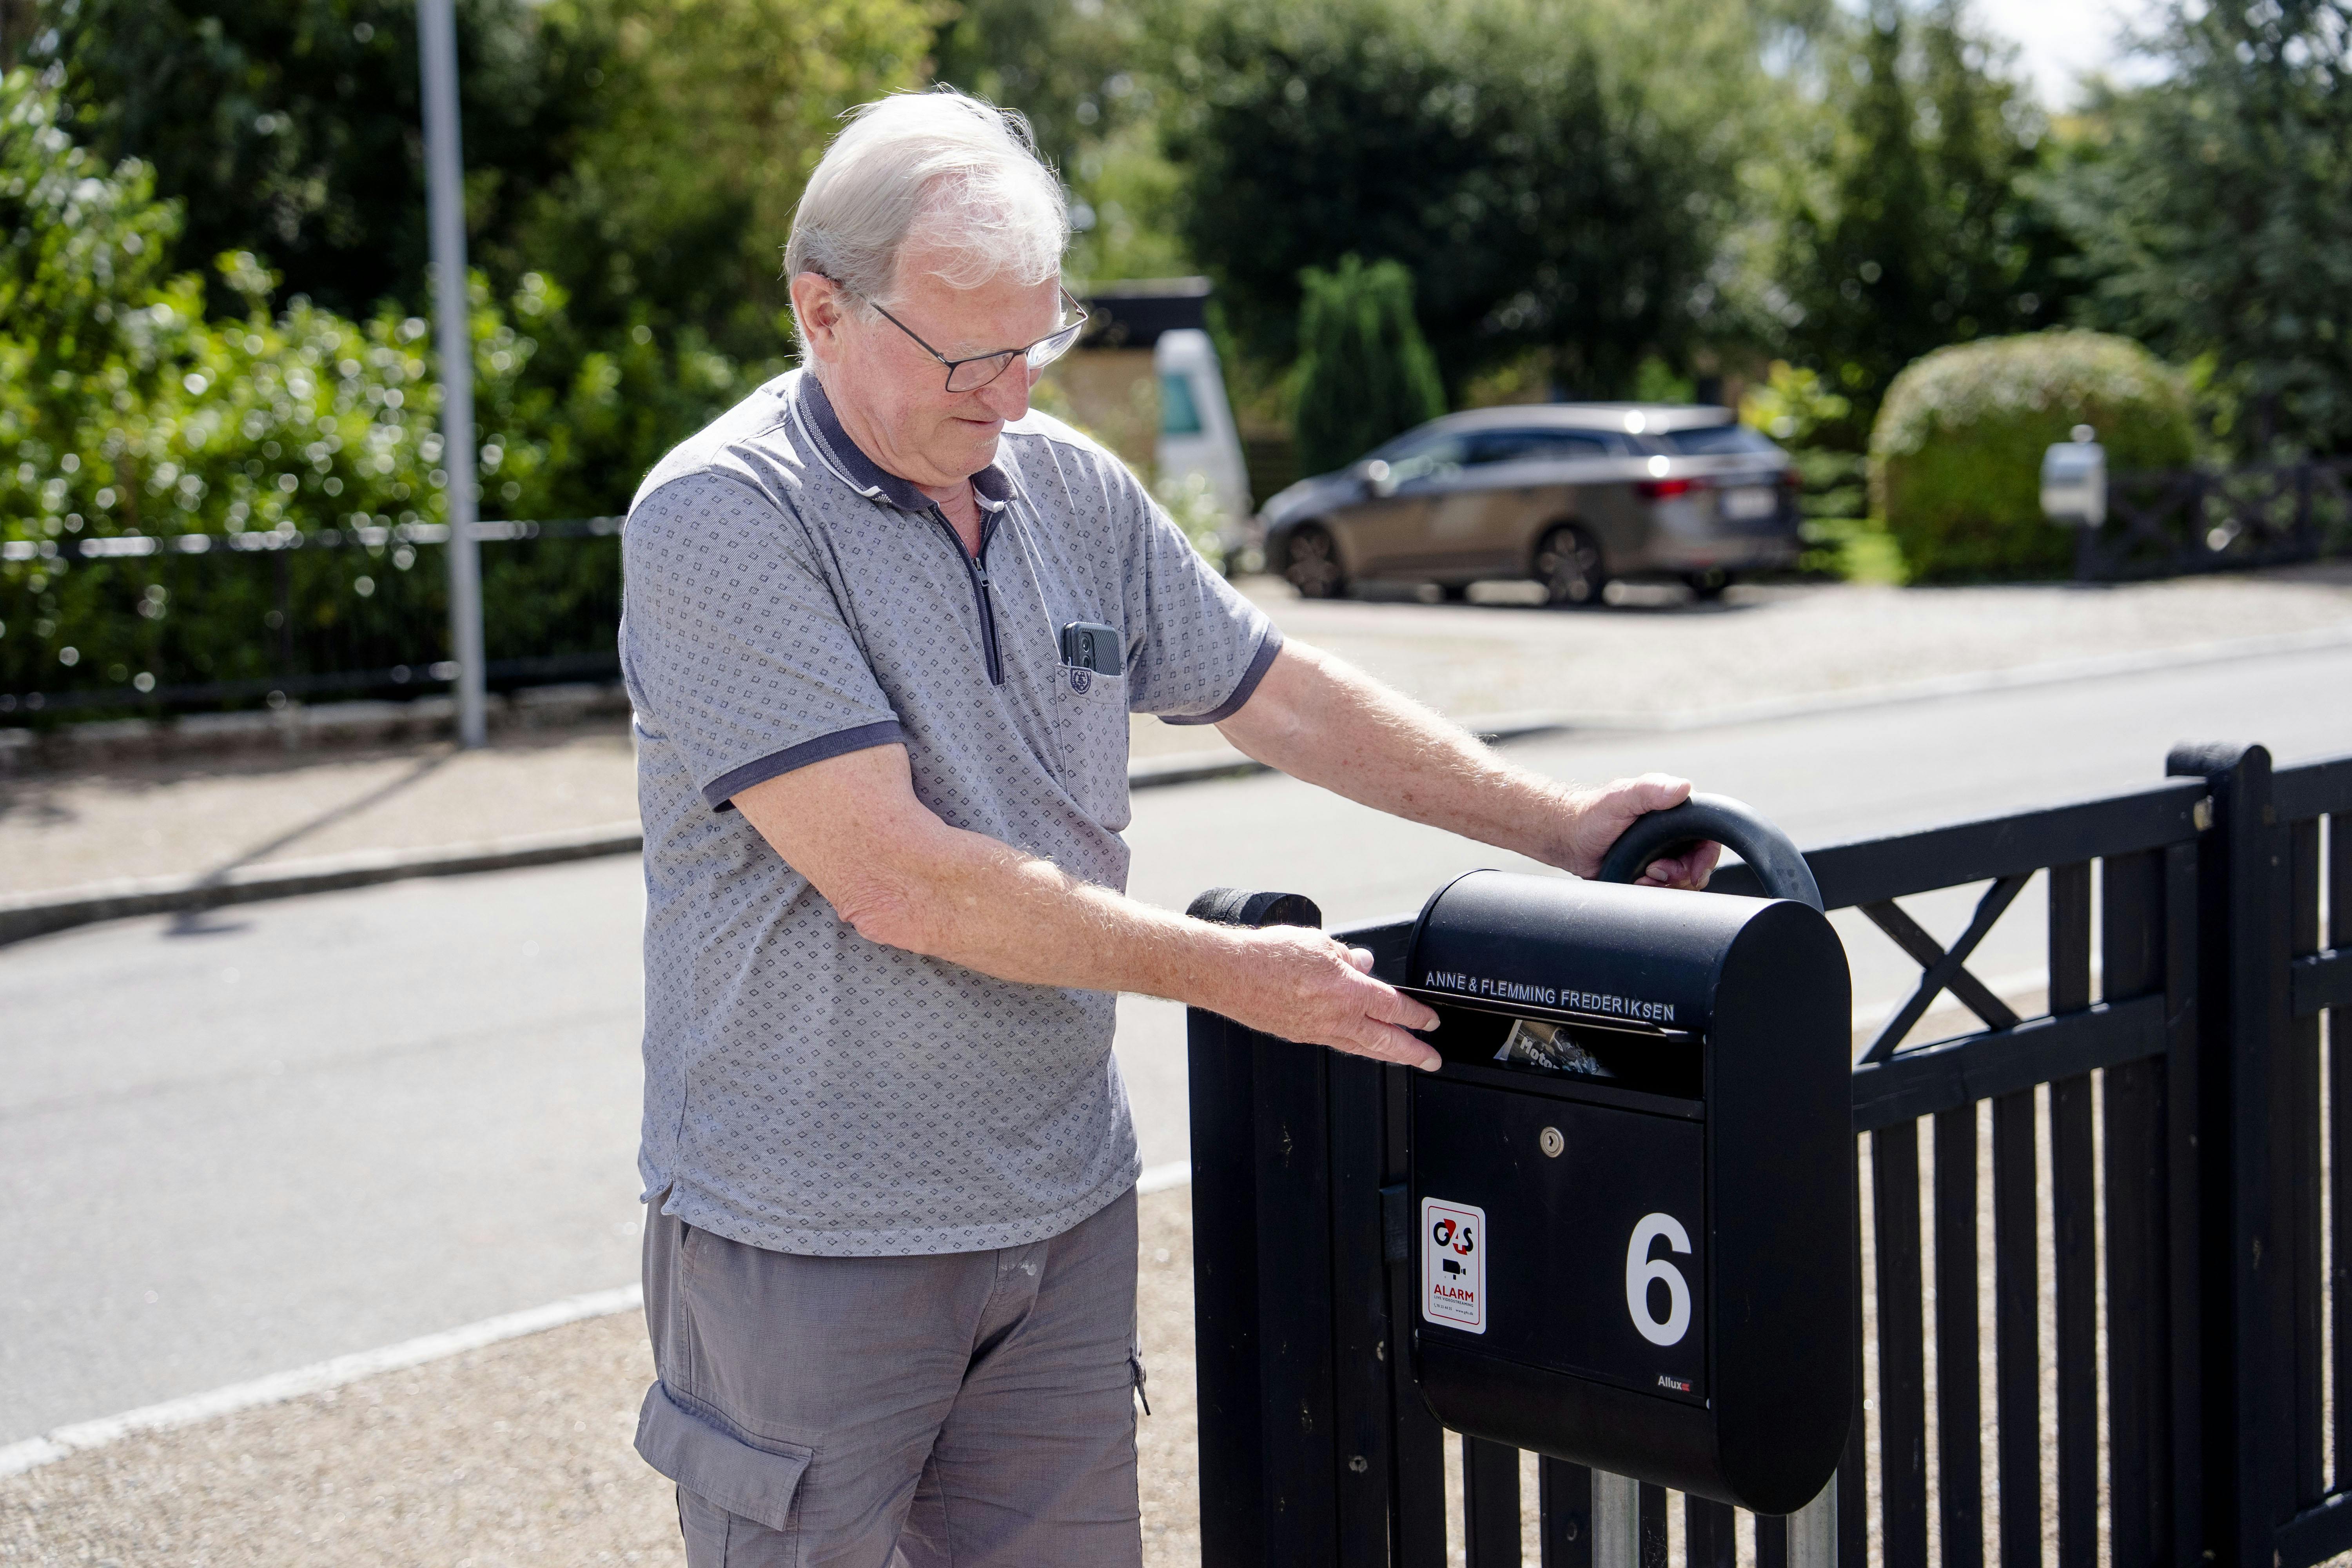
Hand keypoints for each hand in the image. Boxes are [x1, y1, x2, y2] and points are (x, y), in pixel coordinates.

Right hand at [1210, 926, 1442, 1069]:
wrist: (1230, 974)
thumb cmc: (1270, 955)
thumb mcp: (1318, 943)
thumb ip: (1345, 956)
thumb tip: (1363, 963)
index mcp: (1348, 991)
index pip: (1394, 1007)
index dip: (1417, 1015)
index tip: (1431, 1021)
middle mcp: (1336, 1017)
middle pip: (1385, 1040)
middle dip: (1413, 1051)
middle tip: (1432, 1060)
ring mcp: (1317, 1031)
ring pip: (1361, 1048)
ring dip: (1386, 1055)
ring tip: (1402, 1059)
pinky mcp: (1298, 1034)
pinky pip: (1336, 1043)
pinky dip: (1354, 1046)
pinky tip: (1357, 1043)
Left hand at [1558, 773, 1721, 889]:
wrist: (1569, 839)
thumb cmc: (1592, 814)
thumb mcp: (1621, 798)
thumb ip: (1649, 790)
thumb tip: (1683, 787)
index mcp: (1676, 812)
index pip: (1710, 837)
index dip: (1706, 858)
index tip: (1691, 872)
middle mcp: (1674, 833)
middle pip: (1700, 864)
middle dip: (1683, 875)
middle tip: (1655, 872)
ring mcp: (1664, 853)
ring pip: (1685, 880)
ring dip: (1667, 885)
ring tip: (1643, 877)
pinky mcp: (1651, 871)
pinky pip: (1666, 889)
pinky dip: (1656, 892)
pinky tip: (1638, 883)